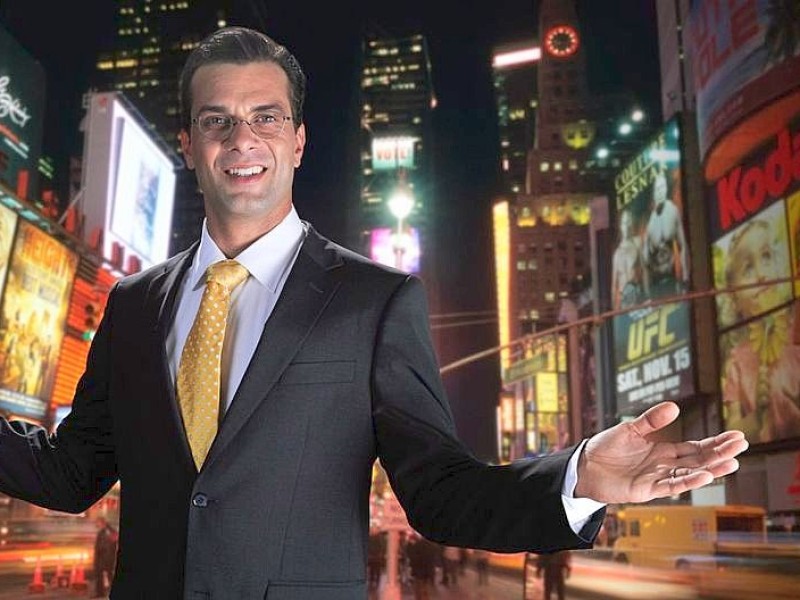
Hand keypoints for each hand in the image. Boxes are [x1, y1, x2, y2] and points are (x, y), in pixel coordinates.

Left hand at [574, 402, 747, 503]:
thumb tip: (675, 407)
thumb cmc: (606, 447)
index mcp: (664, 451)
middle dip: (721, 453)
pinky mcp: (646, 490)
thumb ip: (651, 420)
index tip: (737, 436)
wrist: (584, 465)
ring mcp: (658, 478)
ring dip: (711, 469)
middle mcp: (665, 466)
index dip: (716, 443)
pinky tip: (704, 476)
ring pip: (690, 474)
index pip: (696, 447)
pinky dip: (688, 482)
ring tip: (732, 462)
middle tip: (742, 445)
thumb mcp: (630, 429)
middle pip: (699, 460)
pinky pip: (671, 486)